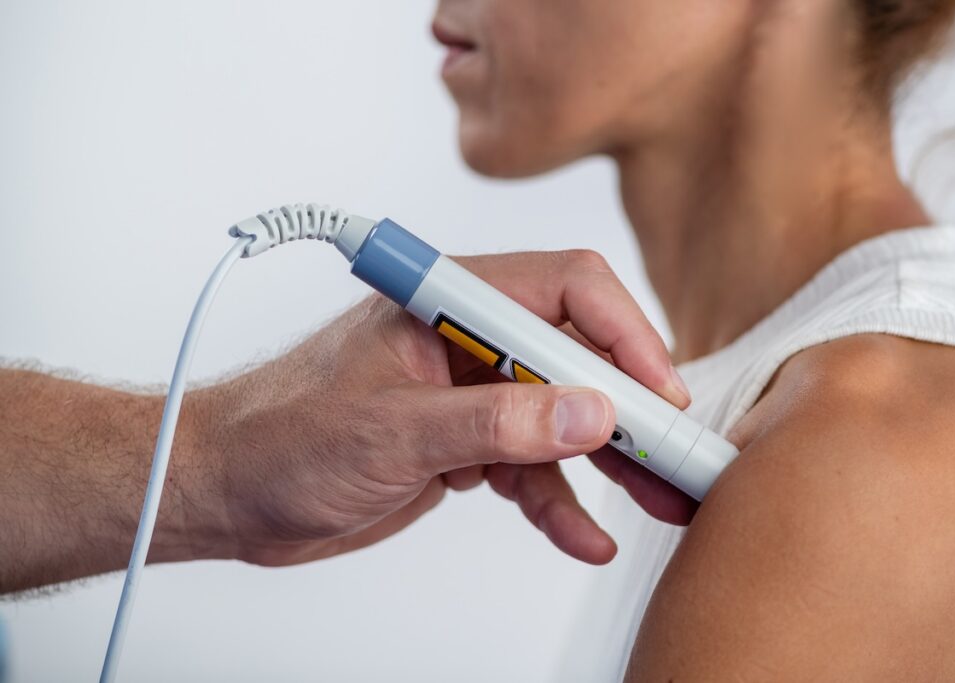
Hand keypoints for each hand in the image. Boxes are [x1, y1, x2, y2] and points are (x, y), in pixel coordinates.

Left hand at [188, 249, 696, 565]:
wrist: (228, 491)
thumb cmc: (280, 437)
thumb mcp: (390, 432)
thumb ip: (492, 422)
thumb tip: (590, 414)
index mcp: (447, 300)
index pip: (565, 289)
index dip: (625, 335)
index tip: (659, 395)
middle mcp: (468, 338)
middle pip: (578, 358)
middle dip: (632, 409)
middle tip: (681, 458)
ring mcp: (470, 392)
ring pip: (564, 419)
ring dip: (610, 464)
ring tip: (661, 505)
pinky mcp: (465, 442)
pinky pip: (530, 466)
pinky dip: (559, 500)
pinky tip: (586, 534)